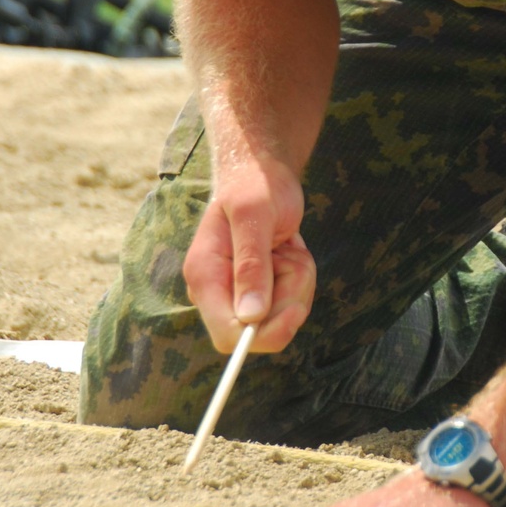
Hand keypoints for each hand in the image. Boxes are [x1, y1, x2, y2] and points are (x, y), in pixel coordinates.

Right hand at [183, 154, 315, 353]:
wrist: (262, 170)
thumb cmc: (255, 185)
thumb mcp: (255, 216)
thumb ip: (251, 265)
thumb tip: (250, 317)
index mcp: (205, 276)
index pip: (227, 336)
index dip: (262, 333)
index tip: (295, 308)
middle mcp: (217, 291)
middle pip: (260, 332)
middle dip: (288, 299)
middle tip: (291, 255)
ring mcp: (238, 292)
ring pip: (280, 318)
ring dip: (298, 282)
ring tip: (287, 246)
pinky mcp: (258, 290)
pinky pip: (289, 304)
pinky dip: (300, 278)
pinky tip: (289, 250)